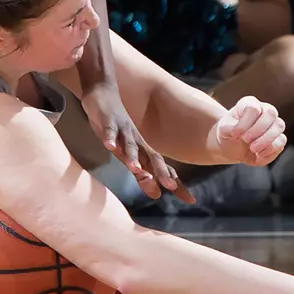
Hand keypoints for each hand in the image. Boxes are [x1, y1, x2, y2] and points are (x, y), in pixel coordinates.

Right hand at [81, 79, 186, 202]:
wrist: (103, 92)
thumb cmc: (117, 128)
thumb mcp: (127, 154)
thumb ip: (141, 173)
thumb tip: (157, 194)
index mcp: (144, 150)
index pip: (164, 170)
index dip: (176, 184)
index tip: (190, 200)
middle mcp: (138, 141)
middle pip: (152, 158)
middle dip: (161, 173)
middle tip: (170, 187)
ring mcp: (123, 130)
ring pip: (131, 145)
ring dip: (134, 158)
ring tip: (136, 170)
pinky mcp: (108, 121)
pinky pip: (110, 130)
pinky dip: (110, 138)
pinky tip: (110, 146)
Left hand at [210, 95, 285, 165]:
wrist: (233, 147)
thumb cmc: (228, 134)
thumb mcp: (223, 130)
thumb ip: (228, 128)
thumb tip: (238, 132)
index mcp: (250, 104)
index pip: (253, 108)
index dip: (244, 123)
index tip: (235, 134)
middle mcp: (265, 110)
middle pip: (271, 113)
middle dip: (258, 129)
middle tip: (245, 140)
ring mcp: (274, 123)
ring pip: (279, 125)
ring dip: (265, 140)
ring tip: (252, 148)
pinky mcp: (279, 138)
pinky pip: (281, 141)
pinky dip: (269, 150)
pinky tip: (258, 154)